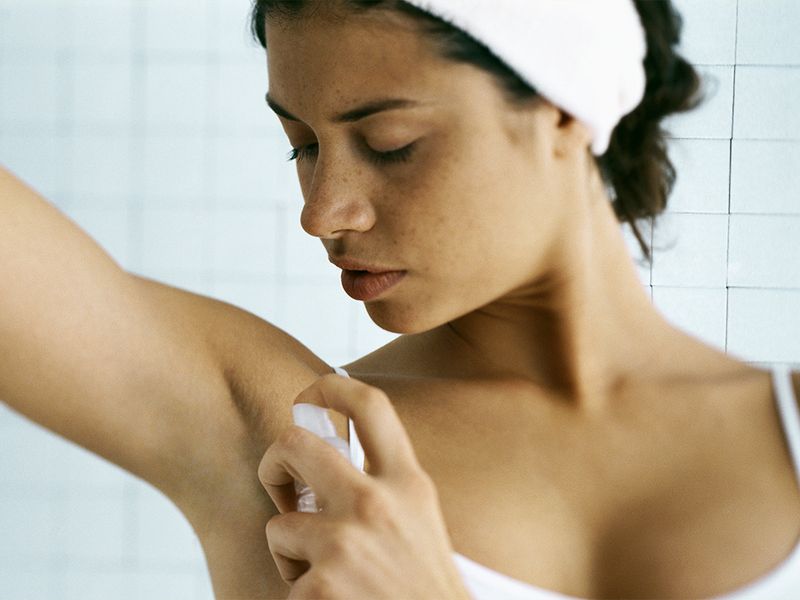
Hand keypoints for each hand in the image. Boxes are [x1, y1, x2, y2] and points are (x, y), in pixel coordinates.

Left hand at [258, 373, 471, 598]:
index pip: (369, 406)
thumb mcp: (417, 519)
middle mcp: (376, 503)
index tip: (309, 393)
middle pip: (294, 443)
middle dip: (274, 462)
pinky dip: (299, 595)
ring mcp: (346, 543)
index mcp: (407, 482)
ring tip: (327, 576)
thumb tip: (329, 453)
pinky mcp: (319, 585)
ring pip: (279, 525)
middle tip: (282, 485)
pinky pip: (285, 579)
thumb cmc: (422, 585)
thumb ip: (383, 484)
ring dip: (292, 553)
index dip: (330, 387)